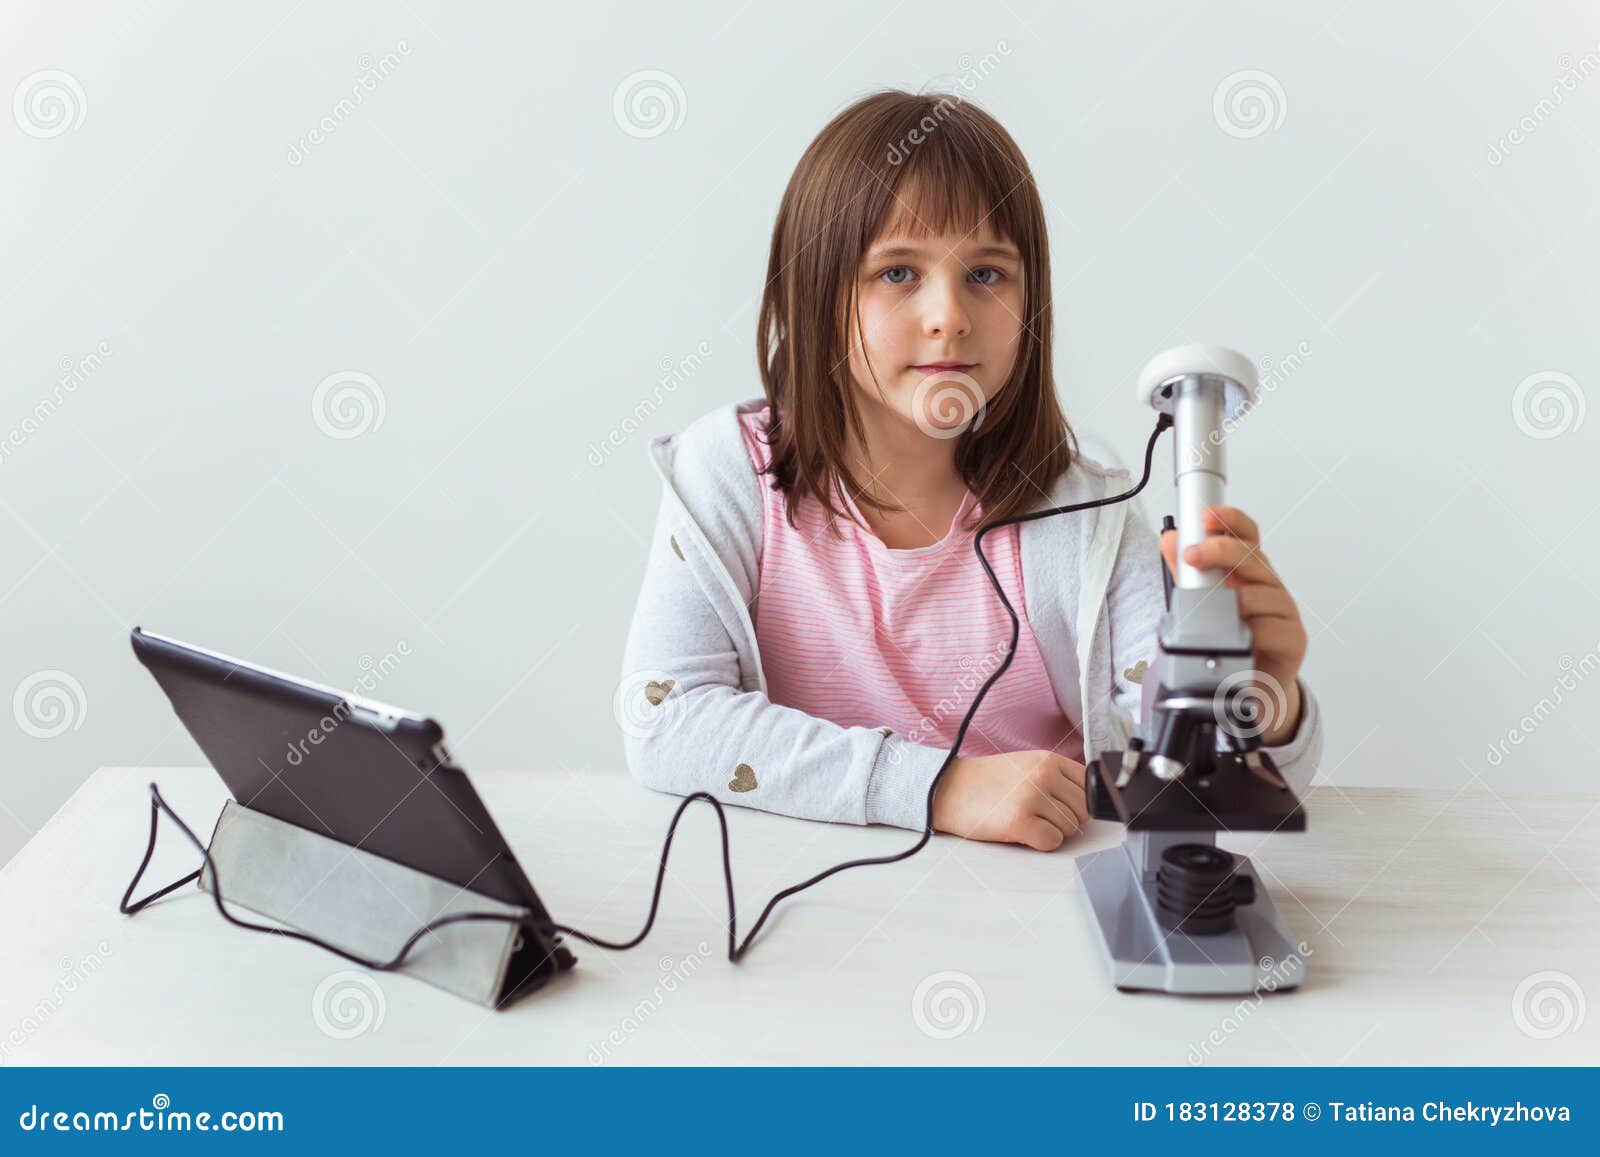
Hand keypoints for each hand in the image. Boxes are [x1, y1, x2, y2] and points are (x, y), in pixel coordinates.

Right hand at [931, 750, 1088, 850]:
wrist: (948, 789)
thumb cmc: (986, 782)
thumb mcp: (1027, 765)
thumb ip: (1057, 778)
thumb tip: (1090, 804)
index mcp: (1048, 759)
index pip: (1089, 786)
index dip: (1077, 801)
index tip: (1060, 806)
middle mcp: (1043, 775)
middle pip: (1083, 810)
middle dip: (1065, 818)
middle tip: (1038, 815)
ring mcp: (1032, 797)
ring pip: (1070, 828)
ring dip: (1051, 831)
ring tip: (1025, 820)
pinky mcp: (1020, 822)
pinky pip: (1052, 842)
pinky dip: (1040, 843)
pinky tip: (1022, 831)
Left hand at [1158, 505, 1305, 745]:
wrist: (1251, 688)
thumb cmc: (1228, 642)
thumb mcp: (1202, 605)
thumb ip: (1186, 574)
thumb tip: (1170, 540)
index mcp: (1248, 572)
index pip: (1246, 535)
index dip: (1229, 520)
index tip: (1207, 516)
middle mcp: (1268, 586)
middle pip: (1251, 556)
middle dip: (1220, 550)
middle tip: (1193, 555)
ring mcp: (1283, 612)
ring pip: (1262, 591)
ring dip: (1233, 596)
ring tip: (1209, 606)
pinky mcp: (1292, 640)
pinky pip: (1273, 627)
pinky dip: (1252, 629)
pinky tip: (1238, 634)